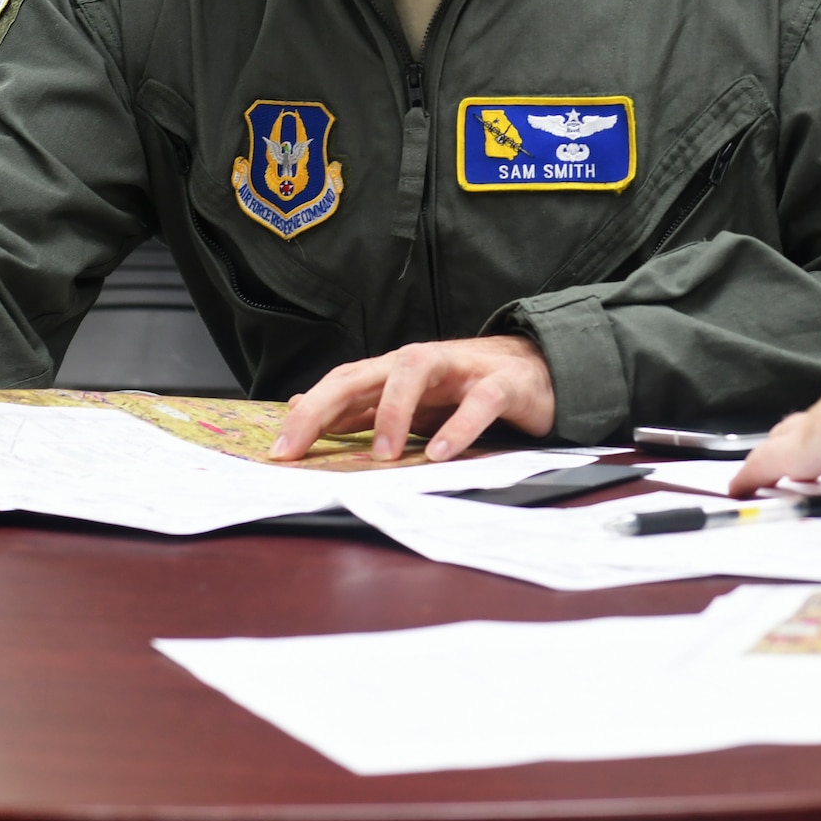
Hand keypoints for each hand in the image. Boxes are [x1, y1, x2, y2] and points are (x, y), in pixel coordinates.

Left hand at [271, 334, 554, 463]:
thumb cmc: (468, 388)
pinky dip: (459, 428)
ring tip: (380, 456)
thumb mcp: (412, 401)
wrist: (542, 369)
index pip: (342, 383)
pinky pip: (480, 402)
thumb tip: (303, 408)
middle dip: (324, 407)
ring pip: (417, 370)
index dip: (307, 413)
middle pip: (364, 372)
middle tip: (298, 450)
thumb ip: (362, 406)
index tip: (278, 452)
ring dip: (392, 411)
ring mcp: (464, 370)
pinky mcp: (504, 385)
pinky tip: (440, 454)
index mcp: (397, 371)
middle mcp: (423, 364)